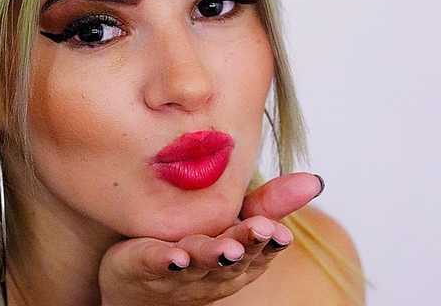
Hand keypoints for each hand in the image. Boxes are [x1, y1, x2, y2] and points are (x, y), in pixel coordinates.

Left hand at [98, 172, 323, 305]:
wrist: (139, 274)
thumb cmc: (196, 242)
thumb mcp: (235, 221)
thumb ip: (269, 204)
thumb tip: (315, 180)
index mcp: (240, 257)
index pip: (261, 250)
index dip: (270, 242)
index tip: (281, 231)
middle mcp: (214, 269)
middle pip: (234, 258)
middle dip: (248, 245)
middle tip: (261, 230)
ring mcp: (181, 271)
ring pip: (200, 262)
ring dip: (213, 255)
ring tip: (226, 247)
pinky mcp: (146, 264)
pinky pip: (157, 264)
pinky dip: (167, 261)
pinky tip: (175, 257)